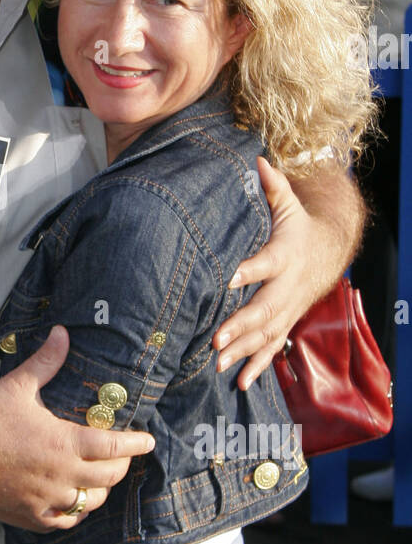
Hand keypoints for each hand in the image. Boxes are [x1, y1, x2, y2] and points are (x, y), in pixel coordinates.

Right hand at [0, 326, 153, 532]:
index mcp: (64, 444)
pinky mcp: (27, 516)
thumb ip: (47, 361)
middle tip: (123, 457)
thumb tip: (62, 333)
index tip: (147, 442)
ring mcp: (44, 500)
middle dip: (121, 466)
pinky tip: (71, 504)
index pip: (114, 447)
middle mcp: (60, 476)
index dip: (135, 444)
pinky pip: (62, 523)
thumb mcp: (19, 384)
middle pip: (107, 478)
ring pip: (88, 504)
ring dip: (99, 491)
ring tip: (99, 480)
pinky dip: (73, 514)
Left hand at [213, 157, 318, 389]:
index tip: (228, 278)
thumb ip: (272, 186)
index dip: (250, 271)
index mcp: (285, 254)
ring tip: (218, 364)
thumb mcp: (288, 204)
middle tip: (216, 339)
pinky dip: (256, 367)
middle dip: (240, 326)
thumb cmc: (296, 226)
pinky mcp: (285, 324)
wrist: (326, 252)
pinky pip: (271, 349)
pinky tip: (238, 384)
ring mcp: (288, 309)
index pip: (267, 263)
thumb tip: (258, 160)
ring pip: (266, 335)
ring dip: (243, 352)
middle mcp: (287, 287)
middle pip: (264, 308)